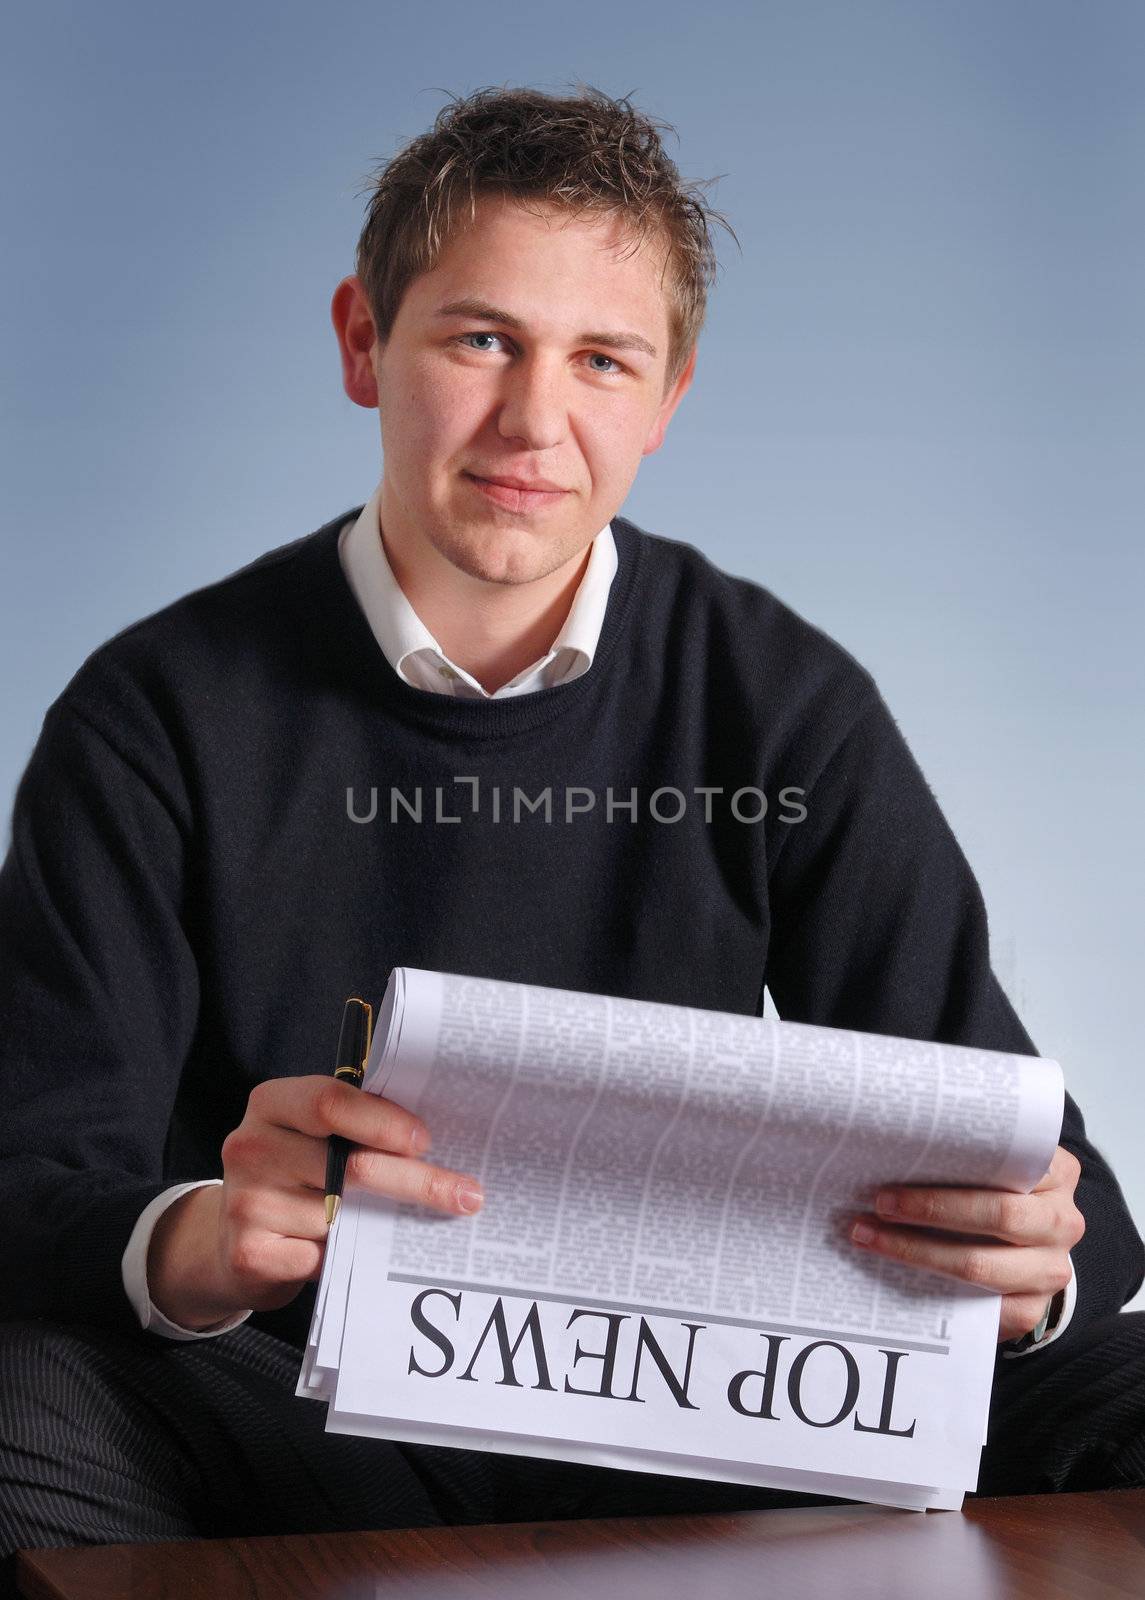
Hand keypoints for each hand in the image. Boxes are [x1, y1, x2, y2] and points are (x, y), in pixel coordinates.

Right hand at [147, 1075, 482, 1329]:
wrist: (232, 1240)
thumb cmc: (294, 1177)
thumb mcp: (314, 1138)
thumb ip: (356, 1128)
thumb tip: (435, 1143)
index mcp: (272, 1103)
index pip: (330, 1101)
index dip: (385, 1122)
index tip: (426, 1141)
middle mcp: (251, 1146)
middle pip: (348, 1164)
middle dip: (416, 1180)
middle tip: (466, 1194)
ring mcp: (245, 1201)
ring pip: (340, 1215)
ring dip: (376, 1224)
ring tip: (394, 1223)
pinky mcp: (249, 1252)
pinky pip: (321, 1256)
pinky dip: (342, 1257)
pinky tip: (342, 1253)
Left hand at [849, 1144, 1084, 1342]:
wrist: (1030, 1250)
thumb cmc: (1000, 1195)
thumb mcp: (996, 1168)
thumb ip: (966, 1157)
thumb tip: (893, 1146)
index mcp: (1057, 1174)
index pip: (1010, 1163)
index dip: (960, 1159)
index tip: (907, 1160)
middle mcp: (1062, 1222)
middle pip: (998, 1215)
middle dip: (932, 1208)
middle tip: (880, 1203)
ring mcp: (1052, 1270)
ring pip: (980, 1265)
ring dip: (916, 1252)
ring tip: (870, 1236)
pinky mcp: (1032, 1309)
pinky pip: (977, 1307)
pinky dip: (930, 1292)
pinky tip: (894, 1274)